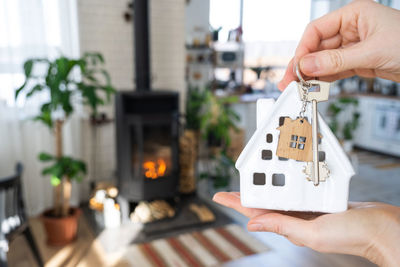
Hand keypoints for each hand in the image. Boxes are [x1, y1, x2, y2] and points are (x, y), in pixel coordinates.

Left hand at [213, 192, 399, 266]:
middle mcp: (296, 219)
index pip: (256, 214)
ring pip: (281, 195)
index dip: (236, 204)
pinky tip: (284, 176)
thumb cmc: (351, 235)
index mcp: (291, 227)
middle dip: (248, 194)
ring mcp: (308, 211)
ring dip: (267, 185)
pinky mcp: (320, 202)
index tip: (219, 195)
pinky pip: (299, 191)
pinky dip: (289, 183)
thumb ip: (283, 226)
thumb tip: (252, 225)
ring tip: (254, 177)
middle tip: (233, 183)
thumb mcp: (312, 232)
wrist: (380, 228)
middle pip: (265, 203)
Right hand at [278, 0, 399, 89]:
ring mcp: (354, 47)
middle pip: (318, 47)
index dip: (304, 49)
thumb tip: (307, 65)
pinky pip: (335, 71)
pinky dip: (325, 80)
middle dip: (304, 65)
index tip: (297, 66)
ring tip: (300, 88)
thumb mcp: (372, 51)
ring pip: (324, 61)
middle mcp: (351, 29)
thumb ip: (336, 60)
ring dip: (312, 75)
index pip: (317, 30)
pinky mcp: (358, 62)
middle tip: (290, 82)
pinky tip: (316, 87)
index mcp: (354, 15)